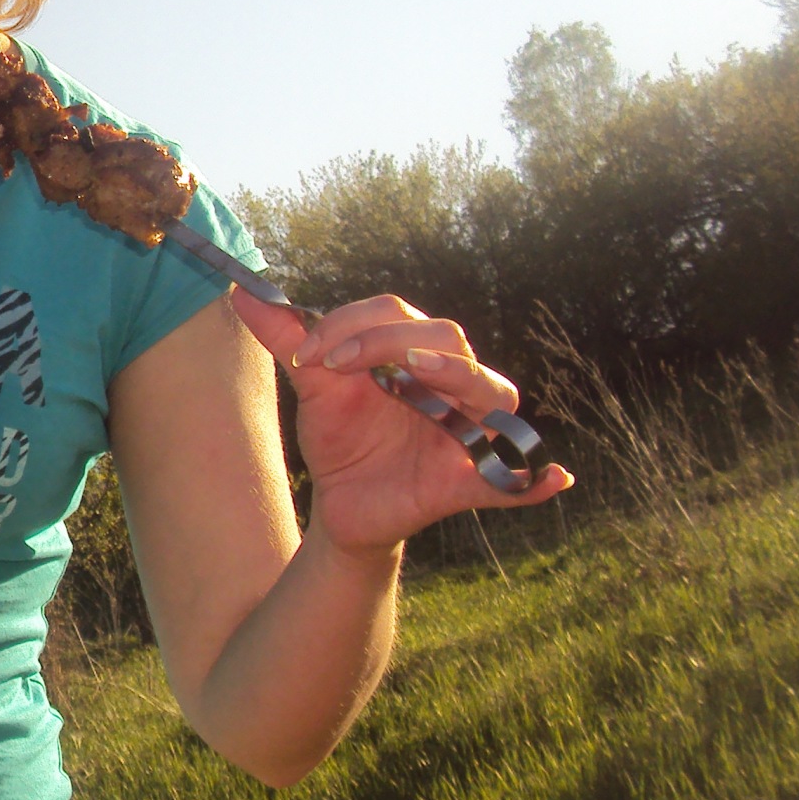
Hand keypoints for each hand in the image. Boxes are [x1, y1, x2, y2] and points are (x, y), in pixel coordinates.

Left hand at [225, 289, 572, 555]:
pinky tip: (557, 479)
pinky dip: (539, 480)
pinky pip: (520, 481)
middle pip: (446, 338)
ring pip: (490, 390)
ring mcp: (470, 429)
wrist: (340, 506)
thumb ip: (287, 341)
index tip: (308, 353)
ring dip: (460, 377)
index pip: (398, 315)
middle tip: (341, 366)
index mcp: (415, 354)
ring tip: (424, 372)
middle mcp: (453, 382)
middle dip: (390, 342)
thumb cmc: (340, 440)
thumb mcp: (314, 389)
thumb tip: (241, 293)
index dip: (354, 325)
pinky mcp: (474, 481)